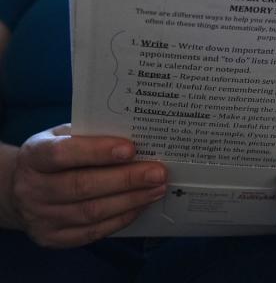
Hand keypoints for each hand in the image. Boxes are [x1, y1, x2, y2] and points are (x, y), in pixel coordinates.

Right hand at [10, 124, 167, 247]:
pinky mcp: (52, 238)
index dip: (97, 151)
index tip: (131, 149)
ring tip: (157, 189)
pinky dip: (121, 219)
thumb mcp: (62, 137)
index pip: (64, 153)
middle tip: (157, 173)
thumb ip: (90, 135)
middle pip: (82, 186)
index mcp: (33, 156)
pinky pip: (92, 232)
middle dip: (126, 179)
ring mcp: (40, 217)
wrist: (21, 190)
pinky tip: (140, 206)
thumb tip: (134, 135)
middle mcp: (32, 189)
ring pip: (91, 211)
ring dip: (130, 200)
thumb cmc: (54, 157)